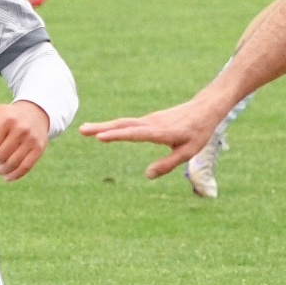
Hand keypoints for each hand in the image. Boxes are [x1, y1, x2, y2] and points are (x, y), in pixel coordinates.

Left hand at [0, 100, 49, 180]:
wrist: (34, 113)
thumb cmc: (6, 115)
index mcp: (7, 118)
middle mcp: (21, 128)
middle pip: (0, 156)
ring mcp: (31, 139)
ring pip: (12, 164)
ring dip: (1, 170)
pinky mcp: (38, 148)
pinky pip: (25, 167)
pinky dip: (14, 175)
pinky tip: (6, 177)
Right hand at [80, 96, 226, 180]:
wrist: (204, 108)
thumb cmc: (198, 132)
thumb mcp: (187, 152)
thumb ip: (167, 164)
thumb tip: (147, 175)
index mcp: (160, 132)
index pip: (134, 133)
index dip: (117, 136)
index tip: (100, 137)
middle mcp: (151, 123)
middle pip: (122, 125)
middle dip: (101, 127)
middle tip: (81, 130)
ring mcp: (149, 120)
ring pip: (123, 123)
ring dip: (104, 126)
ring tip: (85, 130)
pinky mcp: (149, 120)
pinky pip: (129, 124)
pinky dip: (114, 126)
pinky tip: (105, 130)